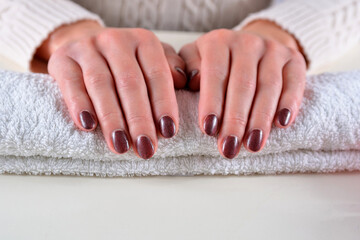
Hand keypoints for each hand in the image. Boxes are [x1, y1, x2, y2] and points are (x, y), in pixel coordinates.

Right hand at [38, 20, 186, 158]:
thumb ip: (171, 68)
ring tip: (120, 146)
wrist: (85, 44)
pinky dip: (79, 105)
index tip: (168, 132)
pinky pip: (71, 84)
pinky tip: (88, 126)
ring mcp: (87, 48)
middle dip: (139, 119)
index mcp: (143, 41)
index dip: (164, 104)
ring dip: (112, 119)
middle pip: (130, 83)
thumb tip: (183, 81)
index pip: (157, 75)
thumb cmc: (127, 62)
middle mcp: (116, 40)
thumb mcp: (152, 60)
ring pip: (101, 85)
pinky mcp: (62, 59)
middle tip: (146, 148)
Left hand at [179, 20, 306, 158]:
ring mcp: (273, 49)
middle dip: (236, 120)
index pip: (215, 74)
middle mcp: (247, 42)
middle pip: (243, 84)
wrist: (252, 45)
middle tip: (229, 148)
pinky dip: (289, 103)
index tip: (208, 130)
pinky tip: (282, 124)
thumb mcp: (195, 59)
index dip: (212, 103)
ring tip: (252, 145)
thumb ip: (185, 68)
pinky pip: (294, 82)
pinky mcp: (294, 59)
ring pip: (268, 86)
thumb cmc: (217, 61)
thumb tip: (189, 81)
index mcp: (219, 41)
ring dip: (260, 119)